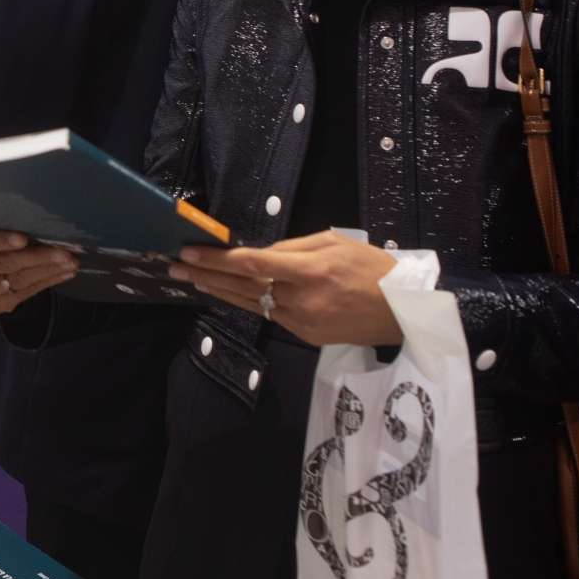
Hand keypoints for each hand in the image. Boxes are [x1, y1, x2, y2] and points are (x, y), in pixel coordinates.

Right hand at [0, 230, 76, 314]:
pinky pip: (27, 292)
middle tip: (64, 252)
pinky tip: (65, 273)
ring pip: (20, 279)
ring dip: (49, 270)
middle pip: (6, 263)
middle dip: (38, 257)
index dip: (1, 241)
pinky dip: (49, 281)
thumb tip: (37, 219)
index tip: (24, 238)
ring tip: (71, 262)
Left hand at [170, 230, 401, 346]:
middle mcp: (300, 299)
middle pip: (242, 286)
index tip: (190, 251)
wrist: (403, 311)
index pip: (252, 264)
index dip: (217, 258)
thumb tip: (261, 253)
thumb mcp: (335, 242)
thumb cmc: (373, 268)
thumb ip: (294, 248)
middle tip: (175, 266)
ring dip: (219, 291)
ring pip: (251, 303)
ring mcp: (301, 322)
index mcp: (309, 271)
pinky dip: (249, 302)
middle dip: (205, 275)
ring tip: (192, 280)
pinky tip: (229, 294)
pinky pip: (272, 314)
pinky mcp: (305, 336)